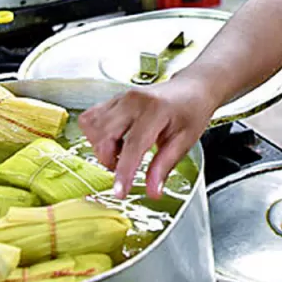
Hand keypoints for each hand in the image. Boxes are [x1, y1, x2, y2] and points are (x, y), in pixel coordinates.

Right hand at [78, 77, 215, 198]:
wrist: (191, 89)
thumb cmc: (191, 112)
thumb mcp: (185, 142)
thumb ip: (164, 167)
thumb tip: (153, 191)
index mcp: (155, 110)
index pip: (133, 145)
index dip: (123, 172)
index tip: (120, 192)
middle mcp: (133, 100)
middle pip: (105, 136)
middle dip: (109, 160)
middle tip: (127, 168)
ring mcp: (120, 98)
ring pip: (92, 127)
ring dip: (101, 147)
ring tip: (122, 152)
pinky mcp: (113, 99)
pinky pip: (91, 118)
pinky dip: (96, 135)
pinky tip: (114, 141)